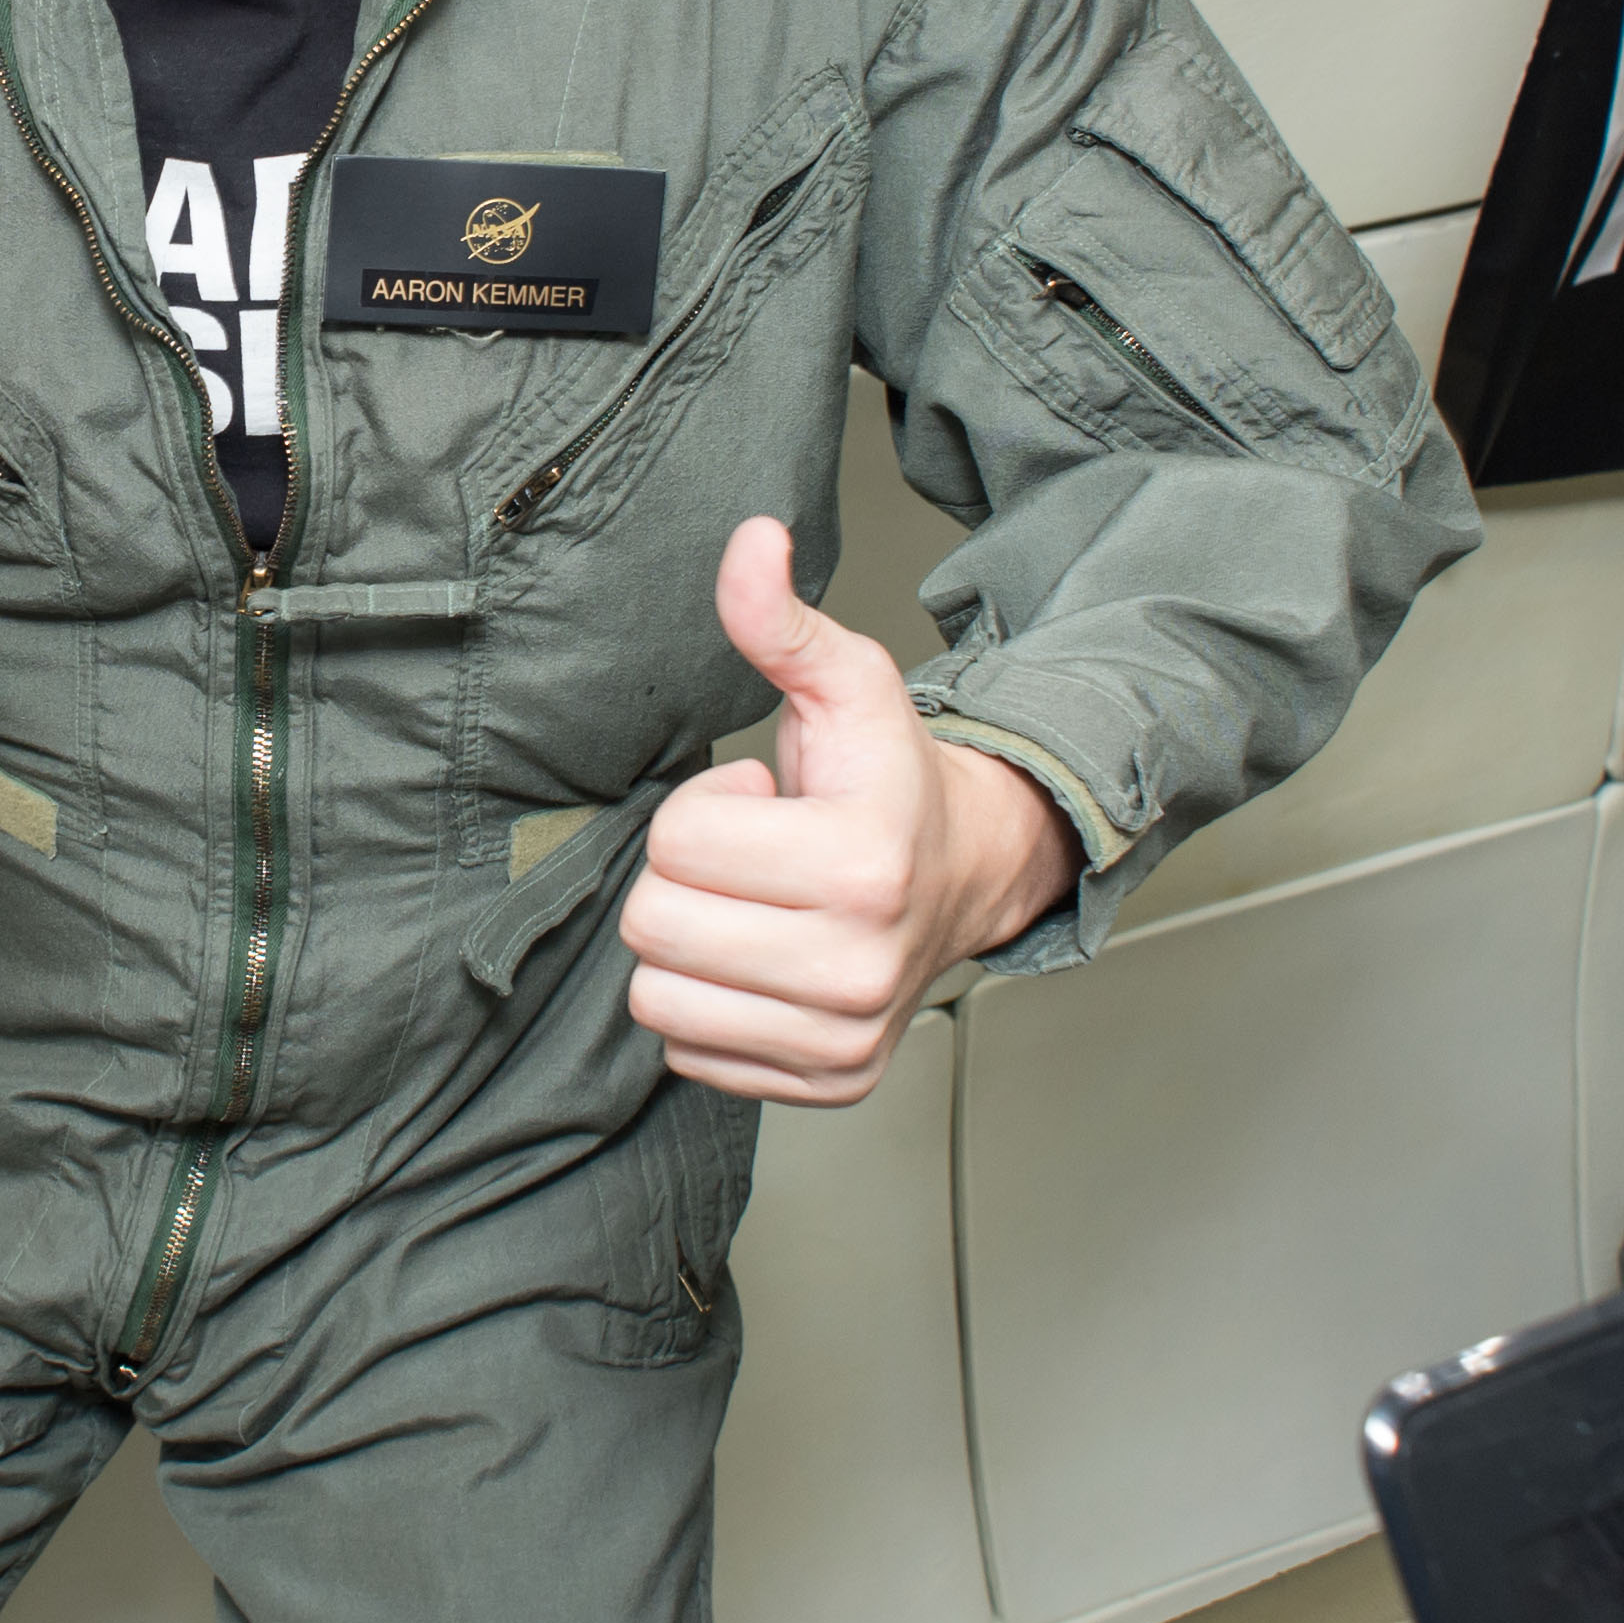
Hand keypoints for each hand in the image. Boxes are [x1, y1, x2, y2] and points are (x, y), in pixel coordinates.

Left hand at [617, 514, 1081, 1105]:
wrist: (969, 871)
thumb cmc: (889, 780)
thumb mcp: (844, 683)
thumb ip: (780, 620)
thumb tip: (751, 542)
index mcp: (860, 863)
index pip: (678, 844)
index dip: (707, 806)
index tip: (767, 801)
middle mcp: (857, 966)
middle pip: (655, 926)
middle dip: (686, 878)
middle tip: (754, 858)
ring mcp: (843, 1034)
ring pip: (658, 1002)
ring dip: (689, 948)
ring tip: (756, 908)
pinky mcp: (826, 1080)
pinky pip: (689, 1055)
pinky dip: (709, 1007)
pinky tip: (762, 962)